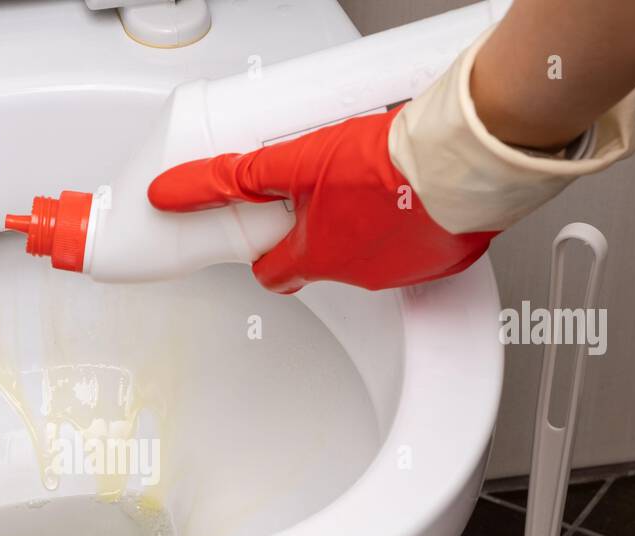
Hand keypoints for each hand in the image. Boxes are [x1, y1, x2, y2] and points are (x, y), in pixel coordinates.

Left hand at [147, 106, 497, 293]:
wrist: (463, 162)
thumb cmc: (387, 165)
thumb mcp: (295, 161)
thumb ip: (231, 179)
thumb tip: (172, 192)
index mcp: (315, 257)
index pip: (272, 273)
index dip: (266, 252)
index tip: (268, 233)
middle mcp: (355, 275)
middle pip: (321, 260)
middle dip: (319, 232)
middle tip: (328, 194)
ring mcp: (400, 271)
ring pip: (369, 255)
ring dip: (366, 228)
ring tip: (375, 187)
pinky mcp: (442, 260)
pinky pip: (416, 249)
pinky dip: (411, 227)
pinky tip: (415, 198)